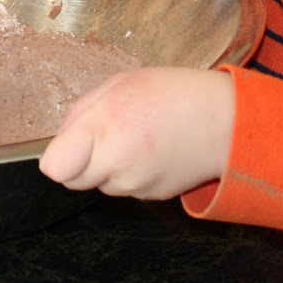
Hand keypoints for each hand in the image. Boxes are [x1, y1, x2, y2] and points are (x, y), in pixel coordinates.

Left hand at [38, 67, 233, 199]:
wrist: (226, 123)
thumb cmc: (174, 93)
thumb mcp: (120, 83)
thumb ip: (82, 112)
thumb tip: (61, 140)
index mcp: (107, 129)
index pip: (56, 167)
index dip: (58, 155)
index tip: (70, 143)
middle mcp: (118, 165)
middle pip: (73, 180)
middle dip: (80, 159)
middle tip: (107, 131)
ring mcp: (135, 187)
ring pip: (100, 184)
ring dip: (107, 165)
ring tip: (135, 135)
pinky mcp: (150, 199)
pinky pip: (124, 188)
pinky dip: (130, 172)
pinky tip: (150, 150)